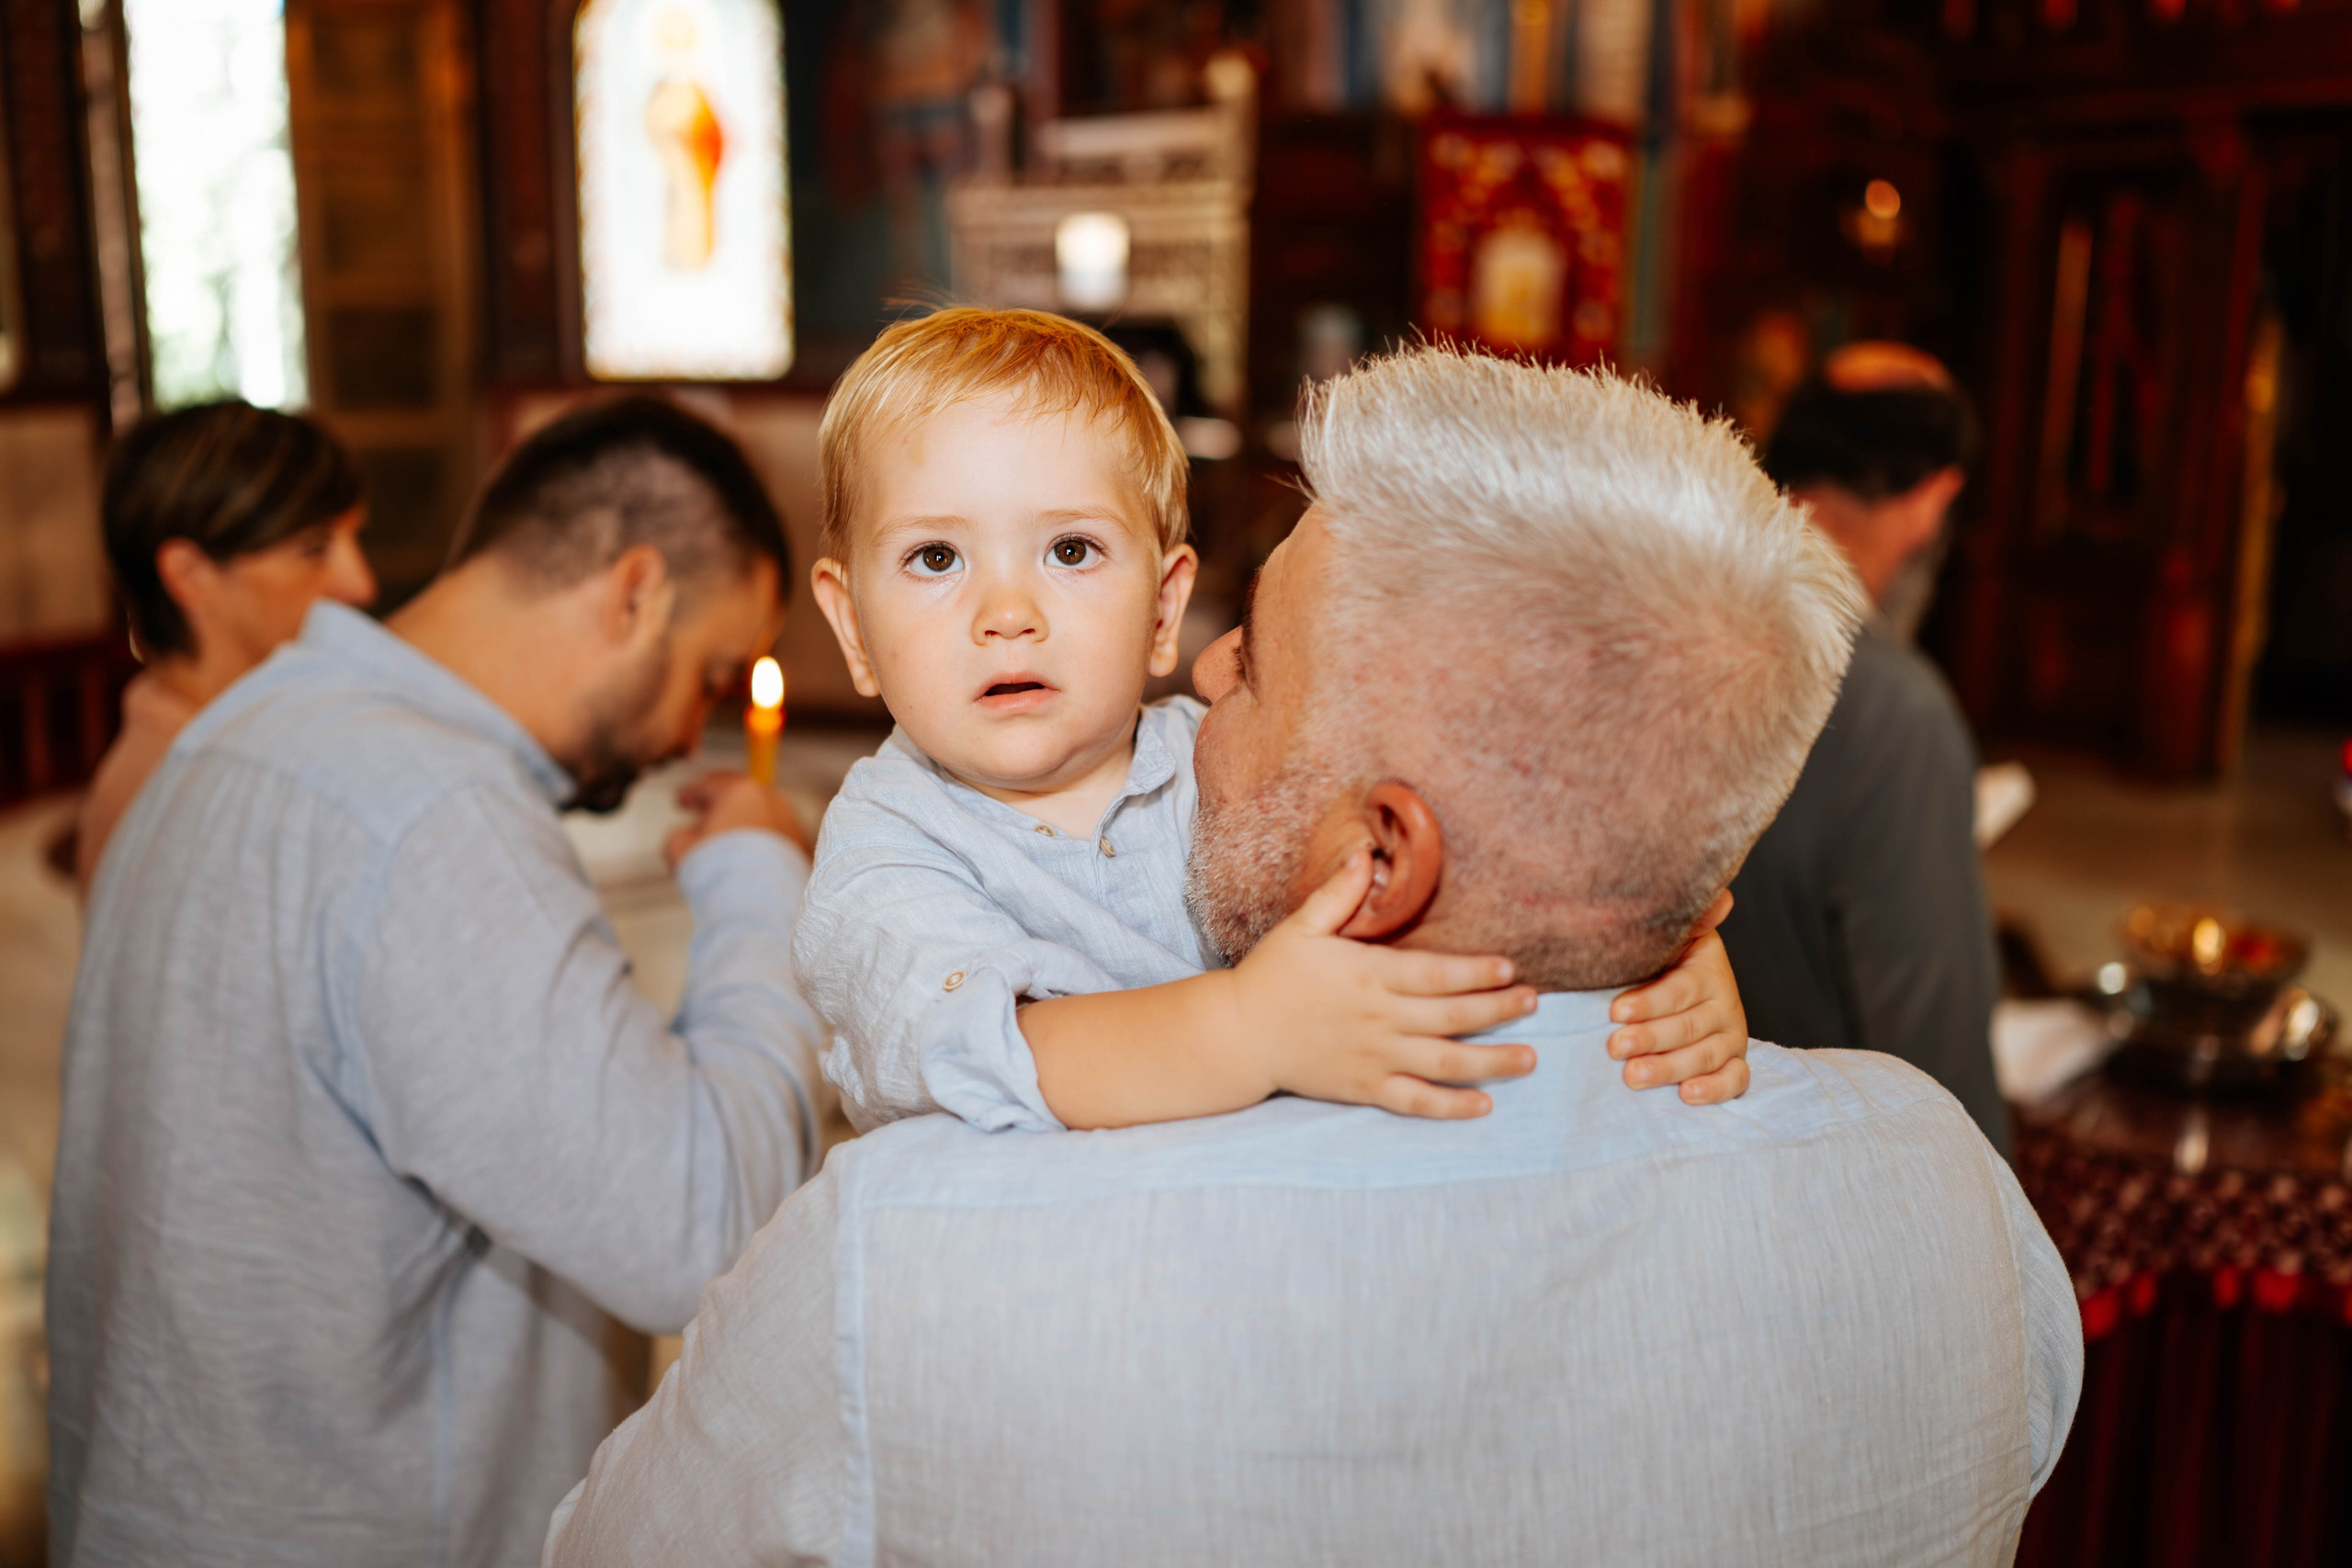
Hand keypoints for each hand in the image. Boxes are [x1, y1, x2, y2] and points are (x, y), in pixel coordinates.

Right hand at [663, 771, 814, 869]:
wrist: (759, 900)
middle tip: (704, 819)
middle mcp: (769, 800)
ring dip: (744, 827)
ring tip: (726, 847)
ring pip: (761, 818)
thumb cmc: (718, 870)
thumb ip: (680, 835)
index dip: (691, 793)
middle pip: (740, 797)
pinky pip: (776, 840)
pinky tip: (750, 862)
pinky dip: (763, 845)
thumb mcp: (680, 848)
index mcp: (738, 790)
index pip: (710, 784)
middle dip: (721, 808)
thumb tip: (687, 837)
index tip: (682, 802)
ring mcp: (790, 822)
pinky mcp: (802, 847)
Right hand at [1223, 850, 1538, 1119]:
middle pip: (1452, 1016)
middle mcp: (1380, 1018)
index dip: (1476, 972)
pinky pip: (1416, 1101)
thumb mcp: (1300, 927)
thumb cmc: (1270, 976)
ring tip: (1530, 1058)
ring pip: (1445, 1062)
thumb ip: (1337, 895)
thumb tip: (1364, 854)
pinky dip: (1451, 1106)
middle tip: (1534, 1002)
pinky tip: (1485, 1104)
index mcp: (1369, 975)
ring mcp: (1374, 1057)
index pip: (1436, 973)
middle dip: (1498, 1009)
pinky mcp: (1365, 1088)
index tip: (1510, 969)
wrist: (1238, 1034)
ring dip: (1492, 1061)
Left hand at [1607, 890, 1749, 1104]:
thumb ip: (1683, 921)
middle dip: (1650, 1038)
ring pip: (1706, 1055)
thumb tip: (1720, 897)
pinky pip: (1734, 1080)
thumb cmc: (1657, 963)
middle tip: (1615, 1048)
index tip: (1615, 1011)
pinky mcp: (1734, 1063)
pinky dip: (1715, 1090)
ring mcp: (1731, 1035)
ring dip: (1670, 1068)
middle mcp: (1725, 1002)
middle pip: (1689, 1026)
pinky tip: (1686, 1095)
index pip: (1680, 989)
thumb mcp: (1666, 939)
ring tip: (1634, 1076)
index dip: (1649, 1002)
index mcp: (1707, 969)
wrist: (1678, 990)